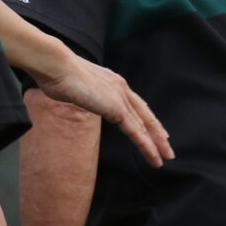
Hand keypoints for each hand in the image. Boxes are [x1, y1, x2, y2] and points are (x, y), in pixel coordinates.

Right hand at [38, 56, 172, 166]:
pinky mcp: (116, 109)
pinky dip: (146, 145)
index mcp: (113, 82)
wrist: (57, 67)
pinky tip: (153, 156)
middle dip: (158, 133)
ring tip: (165, 158)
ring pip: (144, 126)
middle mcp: (121, 88)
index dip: (146, 119)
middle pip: (145, 115)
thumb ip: (82, 92)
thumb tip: (75, 96)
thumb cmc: (58, 75)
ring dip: (156, 144)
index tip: (156, 131)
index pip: (135, 104)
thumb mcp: (75, 86)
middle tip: (168, 149)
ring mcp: (120, 98)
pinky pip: (135, 131)